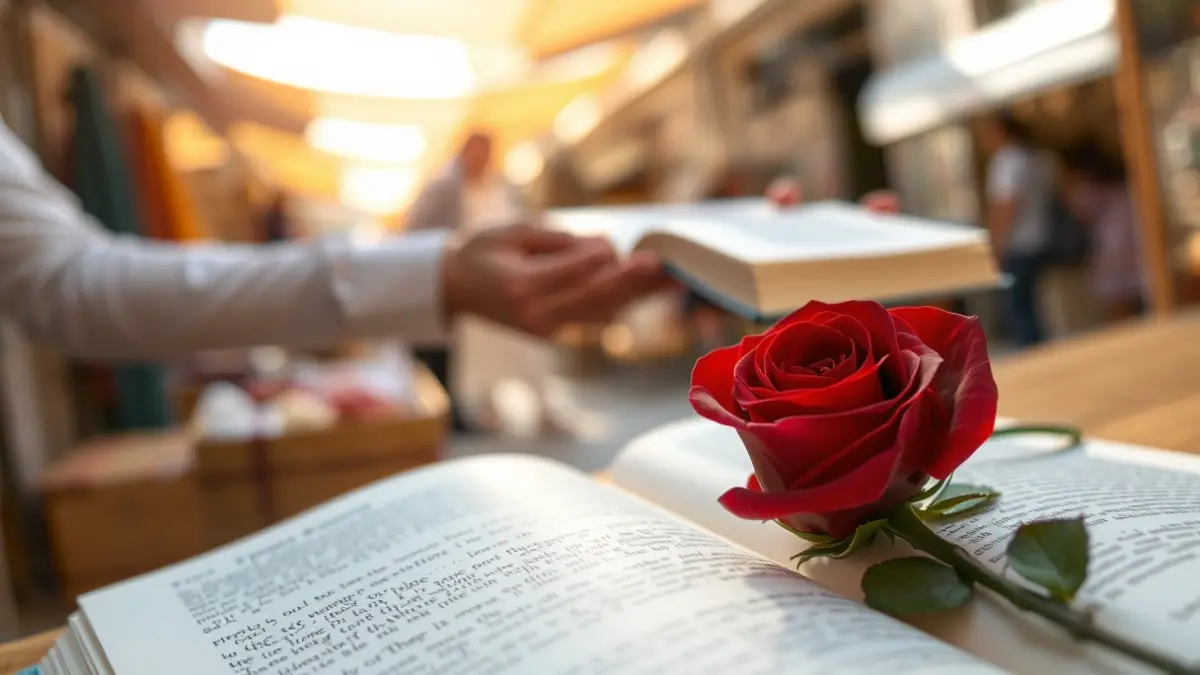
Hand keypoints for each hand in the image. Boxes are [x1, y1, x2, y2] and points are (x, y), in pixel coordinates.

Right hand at [441, 222, 667, 336]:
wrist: (454, 290)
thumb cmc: (483, 252)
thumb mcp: (513, 233)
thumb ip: (558, 240)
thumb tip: (604, 245)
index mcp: (522, 287)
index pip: (572, 274)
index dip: (598, 258)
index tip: (619, 244)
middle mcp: (537, 315)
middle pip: (594, 298)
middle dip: (630, 281)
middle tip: (661, 266)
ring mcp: (546, 329)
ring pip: (601, 313)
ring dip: (637, 296)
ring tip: (671, 282)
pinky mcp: (552, 333)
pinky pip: (593, 318)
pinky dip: (620, 304)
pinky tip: (648, 292)